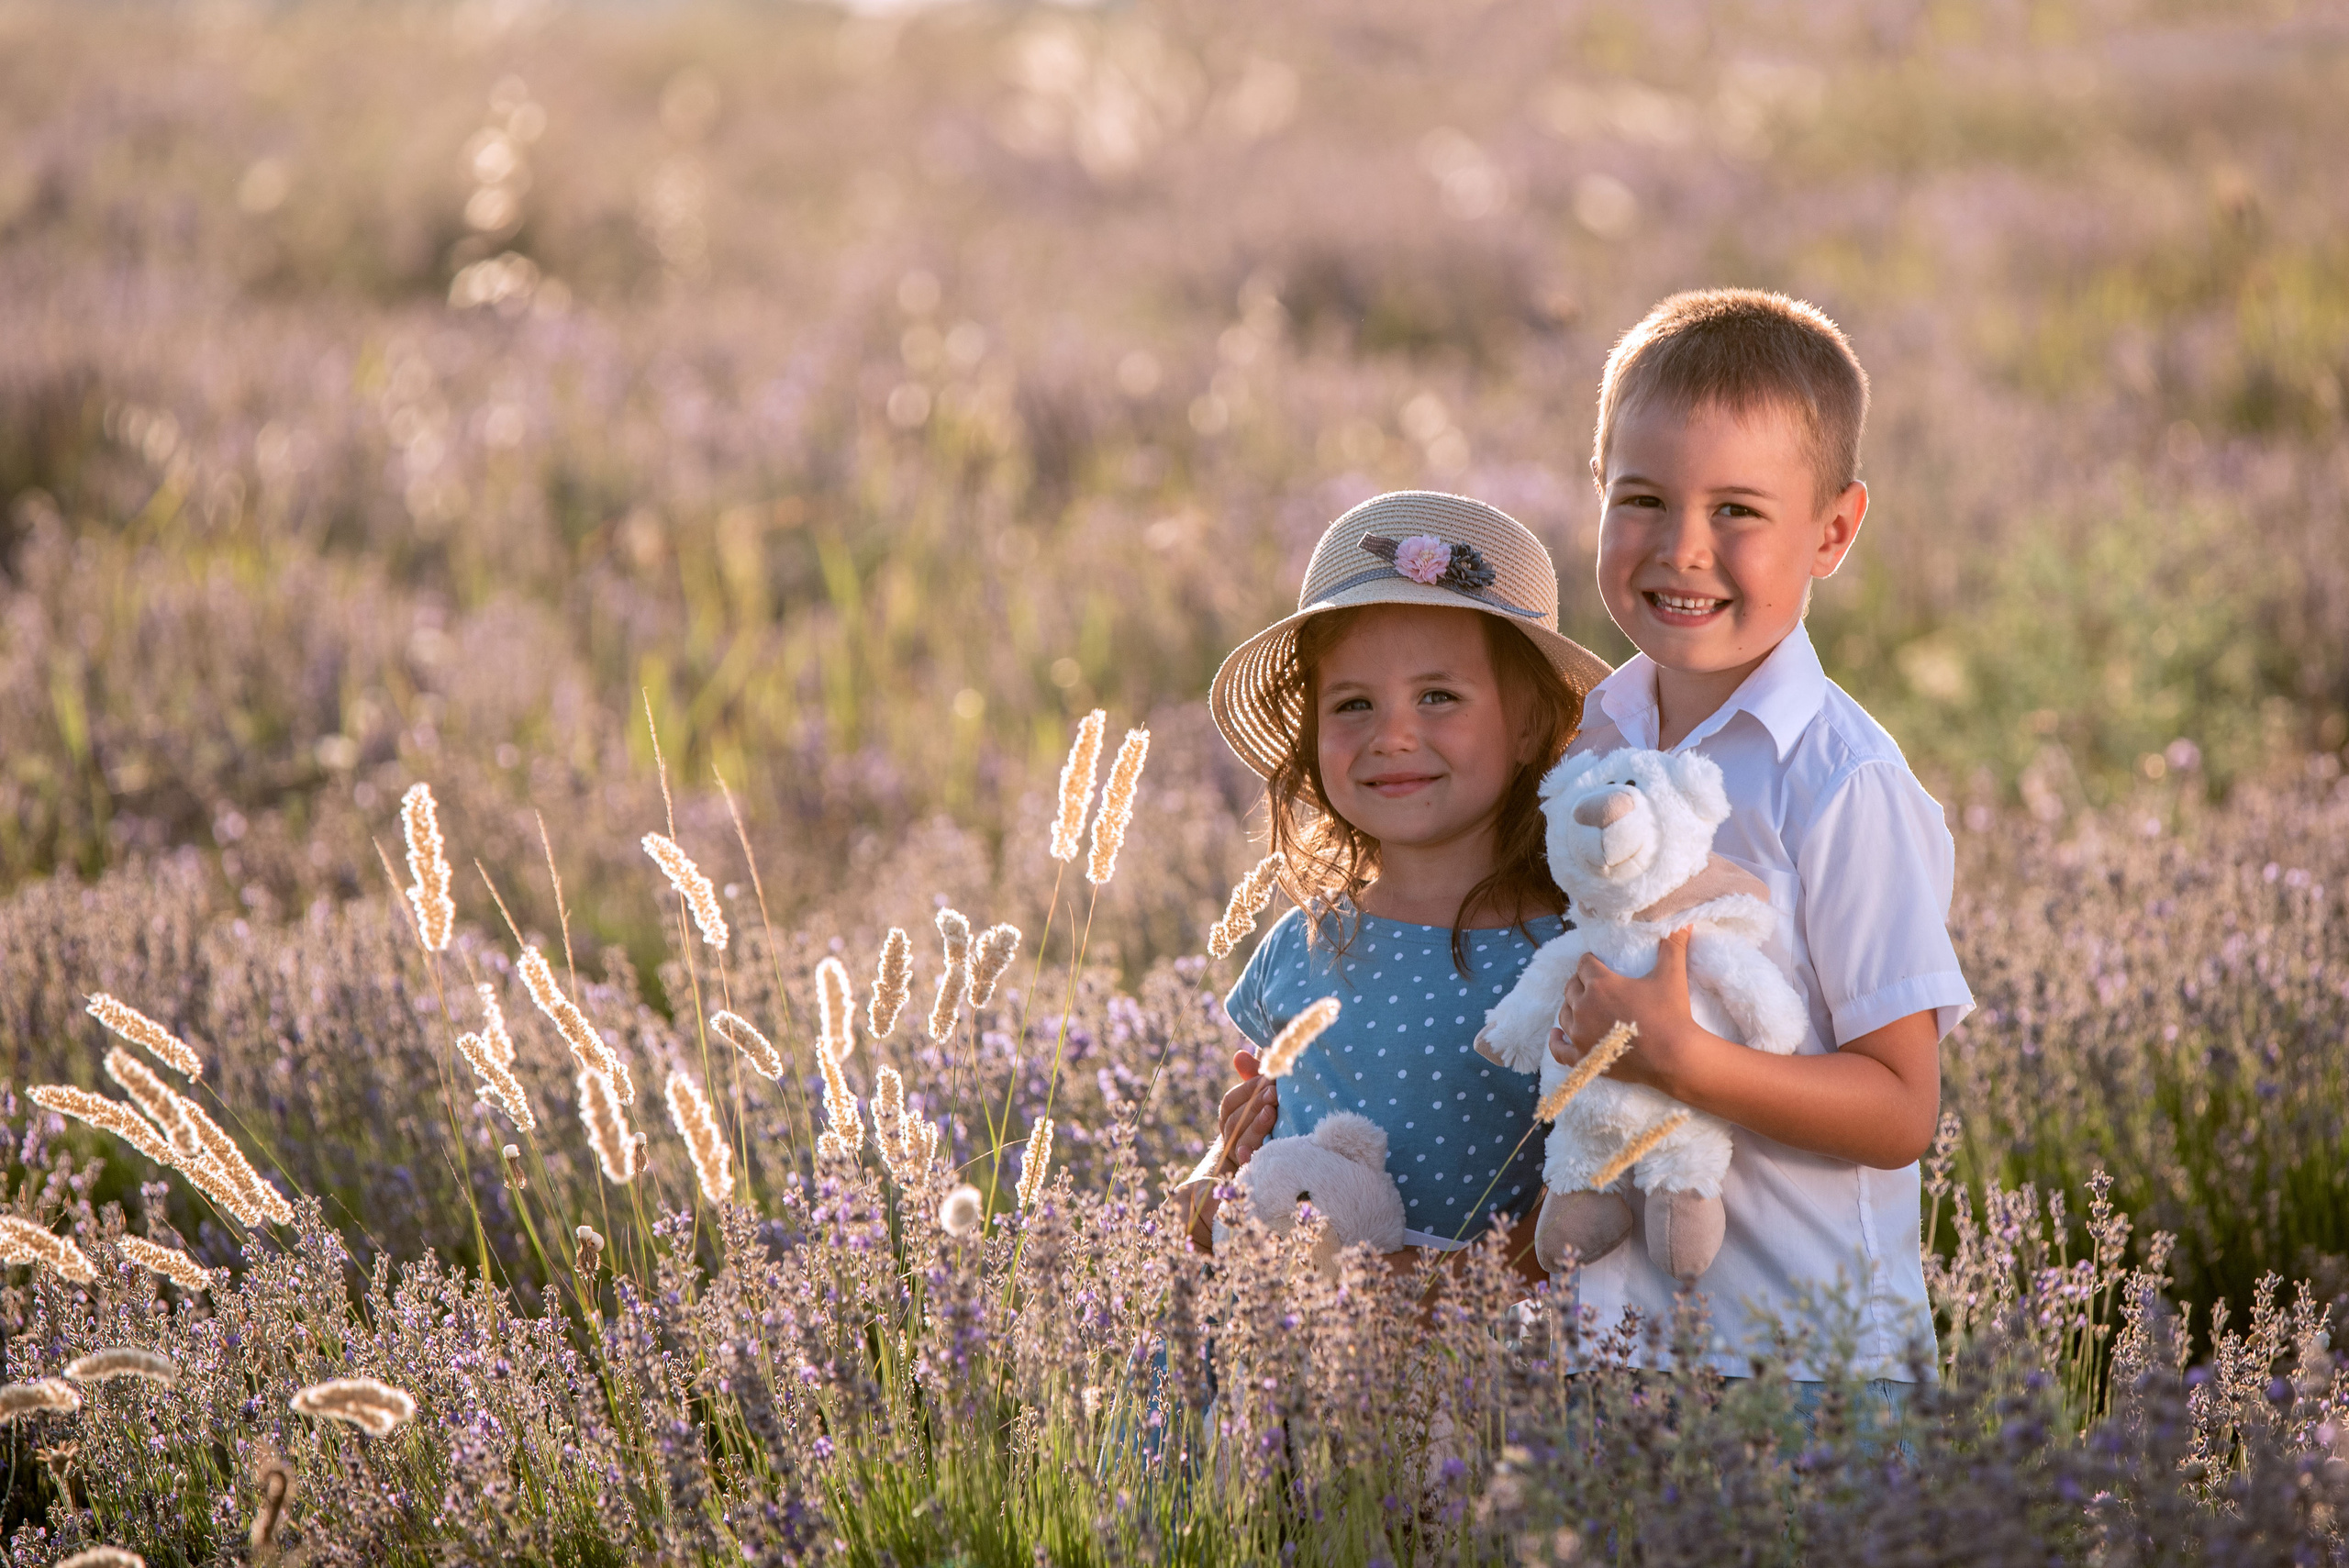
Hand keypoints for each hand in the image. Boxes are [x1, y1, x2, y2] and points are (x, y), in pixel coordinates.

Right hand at [1214, 1050, 1278, 1173]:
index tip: (1267, 1079)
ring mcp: (1240, 1157)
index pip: (1230, 1102)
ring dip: (1255, 1125)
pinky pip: (1247, 1167)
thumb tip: (1239, 1055)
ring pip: (1240, 1141)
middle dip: (1254, 1104)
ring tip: (1272, 1112)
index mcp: (1231, 1118)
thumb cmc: (1272, 1122)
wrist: (1282, 1163)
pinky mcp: (1251, 1173)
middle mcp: (1231, 1137)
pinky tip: (1258, 1150)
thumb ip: (1254, 1078)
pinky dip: (1249, 1158)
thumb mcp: (1264, 1100)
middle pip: (1235, 1120)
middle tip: (1274, 1092)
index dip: (1247, 1090)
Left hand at [1550, 927, 1696, 1092]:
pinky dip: (1556, 1041)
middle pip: (1572, 988)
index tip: (1596, 963)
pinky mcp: (1584, 1058)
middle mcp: (1584, 1007)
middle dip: (1580, 983)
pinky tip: (1556, 1035)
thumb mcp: (1672, 975)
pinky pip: (1559, 1050)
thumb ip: (1673, 946)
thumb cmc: (1672, 1013)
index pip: (1584, 965)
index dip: (1590, 962)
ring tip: (1579, 1006)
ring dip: (1571, 1007)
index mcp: (1600, 984)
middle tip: (1592, 984)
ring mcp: (1581, 1034)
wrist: (1675, 1057)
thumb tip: (1683, 923)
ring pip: (1565, 1015)